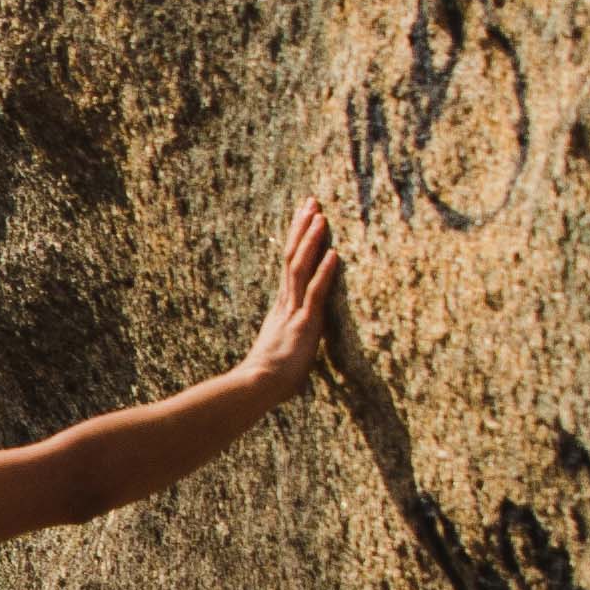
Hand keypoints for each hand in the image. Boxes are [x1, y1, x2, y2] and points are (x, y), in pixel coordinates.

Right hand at [239, 199, 343, 397]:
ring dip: (312, 241)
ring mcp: (294, 311)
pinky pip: (315, 292)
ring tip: (321, 216)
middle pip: (292, 257)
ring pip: (301, 268)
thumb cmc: (266, 380)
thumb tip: (294, 356)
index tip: (303, 218)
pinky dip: (325, 272)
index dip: (296, 241)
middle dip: (302, 228)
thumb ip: (290, 346)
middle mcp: (286, 303)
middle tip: (311, 202)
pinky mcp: (304, 323)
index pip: (290, 267)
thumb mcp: (283, 356)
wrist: (255, 388)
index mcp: (282, 308)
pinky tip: (334, 253)